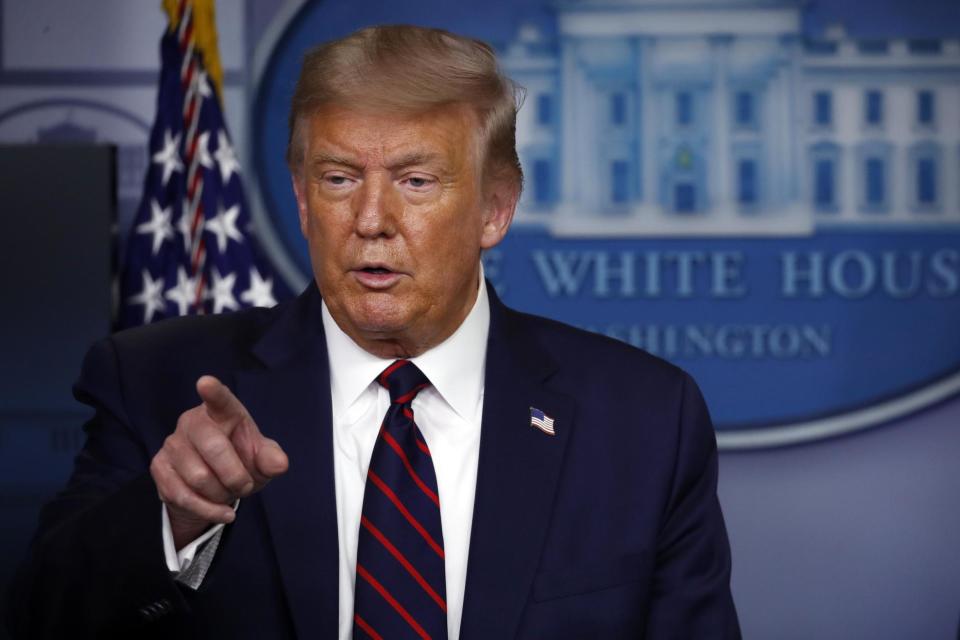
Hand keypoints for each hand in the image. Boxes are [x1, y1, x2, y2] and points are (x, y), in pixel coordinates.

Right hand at [150, 376, 288, 548]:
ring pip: (199, 478)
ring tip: (229, 493)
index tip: (206, 382)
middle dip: (235, 475)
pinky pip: (184, 496)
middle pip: (214, 447)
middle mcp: (193, 422)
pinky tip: (223, 512)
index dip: (213, 391)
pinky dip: (209, 510)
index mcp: (222, 412)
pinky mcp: (159, 467)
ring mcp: (173, 444)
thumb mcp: (262, 461)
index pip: (219, 399)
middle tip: (245, 486)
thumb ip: (271, 459)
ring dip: (222, 494)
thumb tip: (279, 464)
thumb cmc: (241, 462)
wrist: (214, 488)